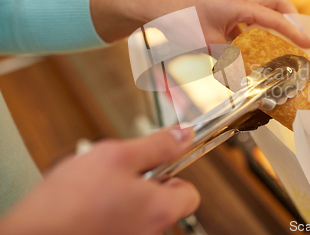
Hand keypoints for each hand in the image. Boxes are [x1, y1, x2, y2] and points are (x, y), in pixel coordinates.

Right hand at [0, 126, 199, 234]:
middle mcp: (150, 232)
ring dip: (123, 196)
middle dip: (145, 183)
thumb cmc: (69, 201)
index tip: (160, 163)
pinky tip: (87, 204)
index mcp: (160, 210)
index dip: (176, 175)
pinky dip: (108, 212)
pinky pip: (119, 223)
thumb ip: (156, 145)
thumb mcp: (117, 156)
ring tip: (96, 188)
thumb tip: (184, 134)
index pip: (190, 194)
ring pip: (137, 210)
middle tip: (119, 172)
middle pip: (161, 201)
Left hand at [89, 0, 309, 47]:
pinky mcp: (222, 9)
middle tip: (300, 36)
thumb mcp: (205, 44)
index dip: (296, 31)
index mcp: (239, 3)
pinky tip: (251, 47)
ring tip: (281, 44)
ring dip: (273, 23)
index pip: (276, 16)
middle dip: (292, 16)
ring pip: (262, 7)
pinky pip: (247, 17)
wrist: (151, 7)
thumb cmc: (176, 19)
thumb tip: (244, 82)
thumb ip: (228, 62)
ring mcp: (230, 2)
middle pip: (276, 1)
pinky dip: (255, 30)